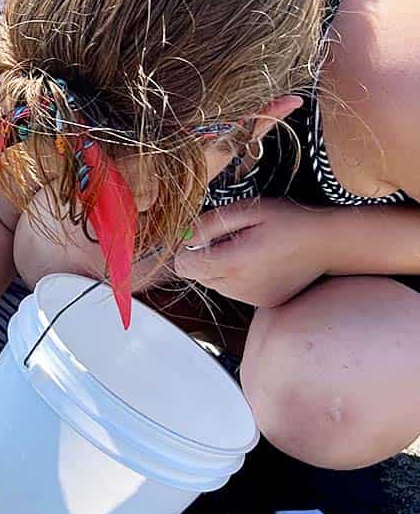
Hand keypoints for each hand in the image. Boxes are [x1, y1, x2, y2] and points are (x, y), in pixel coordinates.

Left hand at [173, 198, 329, 307]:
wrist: (329, 243)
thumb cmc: (289, 221)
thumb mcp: (247, 210)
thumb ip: (209, 223)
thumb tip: (184, 237)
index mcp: (232, 263)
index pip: (183, 265)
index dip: (186, 248)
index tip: (202, 235)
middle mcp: (239, 287)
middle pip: (197, 275)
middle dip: (204, 256)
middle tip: (230, 238)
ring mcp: (251, 298)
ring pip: (214, 283)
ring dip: (221, 266)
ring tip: (248, 249)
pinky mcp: (261, 303)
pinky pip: (233, 290)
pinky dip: (237, 276)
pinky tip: (258, 262)